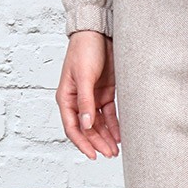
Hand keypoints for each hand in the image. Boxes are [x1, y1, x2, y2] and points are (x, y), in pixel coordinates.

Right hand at [56, 29, 121, 159]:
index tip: (93, 155)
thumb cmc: (85, 50)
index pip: (73, 128)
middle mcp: (78, 101)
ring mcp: (92, 97)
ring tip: (116, 150)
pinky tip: (121, 136)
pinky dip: (114, 125)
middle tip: (111, 154)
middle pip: (87, 129)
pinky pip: (109, 114)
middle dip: (98, 143)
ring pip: (98, 124)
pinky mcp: (105, 92)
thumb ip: (85, 101)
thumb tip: (86, 125)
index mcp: (66, 98)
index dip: (83, 143)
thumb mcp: (84, 76)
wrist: (98, 32)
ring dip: (106, 137)